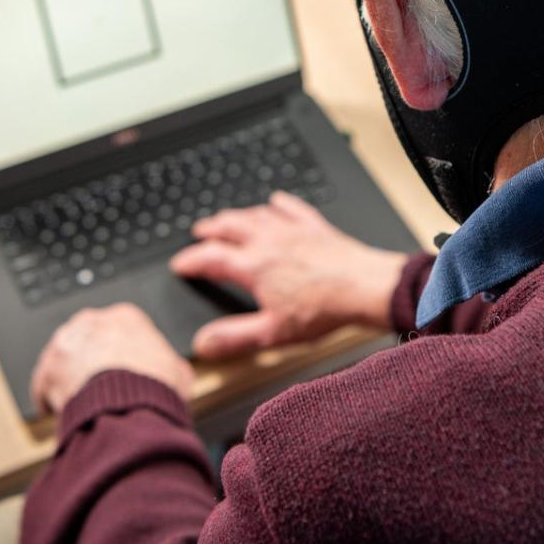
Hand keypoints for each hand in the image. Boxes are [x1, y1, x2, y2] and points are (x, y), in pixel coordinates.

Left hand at [30, 303, 193, 414]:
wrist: (129, 406)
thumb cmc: (155, 387)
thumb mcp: (179, 371)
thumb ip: (169, 364)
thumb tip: (173, 372)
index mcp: (125, 317)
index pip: (117, 331)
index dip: (118, 354)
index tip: (118, 370)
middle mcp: (92, 322)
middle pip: (87, 341)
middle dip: (90, 361)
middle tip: (98, 386)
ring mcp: (67, 343)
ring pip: (63, 359)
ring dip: (69, 377)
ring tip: (78, 401)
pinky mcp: (48, 369)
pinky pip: (43, 384)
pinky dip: (47, 398)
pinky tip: (56, 410)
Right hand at [170, 190, 409, 359]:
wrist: (364, 286)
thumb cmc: (323, 309)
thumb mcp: (272, 333)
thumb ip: (234, 337)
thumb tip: (203, 343)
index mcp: (254, 266)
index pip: (210, 258)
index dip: (190, 260)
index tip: (180, 264)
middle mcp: (268, 241)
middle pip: (229, 226)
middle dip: (210, 229)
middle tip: (199, 232)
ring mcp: (291, 229)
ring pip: (255, 214)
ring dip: (237, 215)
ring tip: (228, 218)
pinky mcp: (314, 225)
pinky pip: (290, 207)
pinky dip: (278, 204)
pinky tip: (276, 201)